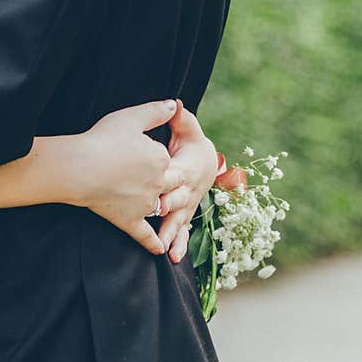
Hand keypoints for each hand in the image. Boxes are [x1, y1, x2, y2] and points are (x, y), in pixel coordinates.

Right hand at [69, 100, 182, 254]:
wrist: (79, 168)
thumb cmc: (102, 139)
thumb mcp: (131, 117)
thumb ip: (156, 111)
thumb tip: (175, 104)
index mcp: (161, 159)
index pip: (168, 160)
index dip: (158, 158)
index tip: (145, 156)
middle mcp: (158, 184)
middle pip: (170, 184)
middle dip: (169, 184)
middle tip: (162, 182)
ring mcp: (145, 205)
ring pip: (160, 208)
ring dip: (165, 210)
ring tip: (166, 212)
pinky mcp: (130, 221)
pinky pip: (145, 234)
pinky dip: (154, 243)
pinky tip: (161, 250)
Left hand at [158, 100, 217, 263]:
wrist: (205, 162)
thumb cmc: (191, 144)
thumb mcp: (187, 129)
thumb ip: (181, 119)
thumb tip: (175, 103)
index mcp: (188, 168)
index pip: (179, 174)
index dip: (169, 179)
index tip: (158, 185)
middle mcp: (190, 190)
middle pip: (179, 200)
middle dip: (169, 208)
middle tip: (156, 216)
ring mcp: (188, 206)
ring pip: (181, 221)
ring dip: (174, 234)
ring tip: (167, 248)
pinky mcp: (184, 216)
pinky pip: (184, 232)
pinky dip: (180, 244)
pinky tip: (172, 257)